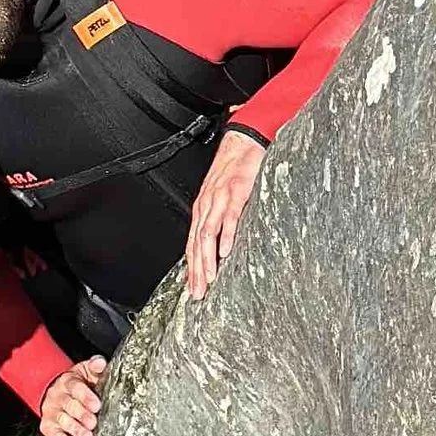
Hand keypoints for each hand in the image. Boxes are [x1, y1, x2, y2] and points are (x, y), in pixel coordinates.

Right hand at [38, 355, 106, 435]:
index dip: (85, 396)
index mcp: (68, 381)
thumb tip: (101, 362)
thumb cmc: (77, 383)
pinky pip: (54, 435)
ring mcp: (52, 412)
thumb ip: (94, 367)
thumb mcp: (85, 371)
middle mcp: (57, 396)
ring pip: (62, 420)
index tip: (96, 405)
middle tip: (93, 422)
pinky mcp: (48, 426)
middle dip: (81, 415)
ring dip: (75, 429)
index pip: (75, 387)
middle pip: (68, 405)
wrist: (55, 390)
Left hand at [184, 129, 264, 300]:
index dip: (191, 268)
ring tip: (209, 279)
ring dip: (207, 259)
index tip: (193, 289)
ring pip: (207, 234)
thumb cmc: (236, 171)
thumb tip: (220, 246)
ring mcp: (220, 198)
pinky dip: (226, 235)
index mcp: (203, 209)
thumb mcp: (223, 198)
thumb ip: (220, 220)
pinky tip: (226, 251)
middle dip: (196, 271)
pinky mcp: (236, 191)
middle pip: (196, 244)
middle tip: (198, 293)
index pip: (192, 244)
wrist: (244, 142)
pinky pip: (229, 217)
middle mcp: (207, 205)